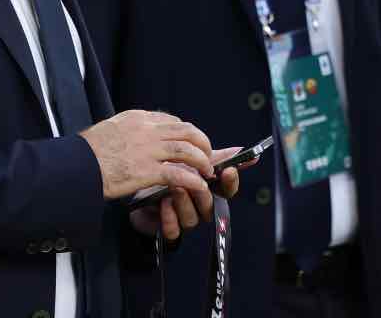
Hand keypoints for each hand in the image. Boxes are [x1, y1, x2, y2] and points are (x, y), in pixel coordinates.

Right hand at [79, 110, 212, 199]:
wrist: (74, 167)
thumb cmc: (85, 153)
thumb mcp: (108, 130)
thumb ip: (126, 131)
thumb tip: (134, 136)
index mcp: (136, 118)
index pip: (170, 120)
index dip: (185, 133)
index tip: (190, 143)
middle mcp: (145, 129)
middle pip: (186, 131)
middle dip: (202, 142)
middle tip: (207, 154)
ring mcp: (147, 150)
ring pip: (187, 149)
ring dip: (202, 160)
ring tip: (206, 171)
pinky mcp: (146, 171)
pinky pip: (178, 173)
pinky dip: (192, 180)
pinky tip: (198, 186)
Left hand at [127, 147, 246, 240]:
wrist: (137, 182)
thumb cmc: (167, 170)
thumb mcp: (190, 158)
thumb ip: (217, 157)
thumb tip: (243, 150)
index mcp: (207, 188)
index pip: (227, 190)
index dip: (230, 182)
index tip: (228, 170)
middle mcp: (198, 206)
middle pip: (210, 206)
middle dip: (202, 192)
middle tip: (193, 179)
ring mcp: (183, 218)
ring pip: (193, 219)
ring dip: (184, 202)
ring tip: (174, 188)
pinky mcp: (167, 228)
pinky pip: (174, 231)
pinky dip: (169, 218)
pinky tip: (163, 204)